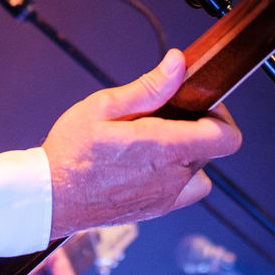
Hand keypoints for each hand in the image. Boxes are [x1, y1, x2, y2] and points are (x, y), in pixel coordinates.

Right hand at [42, 49, 239, 236]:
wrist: (49, 197)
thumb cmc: (70, 152)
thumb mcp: (104, 107)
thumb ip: (149, 87)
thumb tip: (178, 64)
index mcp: (163, 148)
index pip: (226, 138)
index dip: (221, 116)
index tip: (200, 105)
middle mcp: (171, 177)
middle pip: (210, 148)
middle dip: (195, 127)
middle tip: (163, 116)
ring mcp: (165, 198)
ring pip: (198, 169)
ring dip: (187, 153)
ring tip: (154, 141)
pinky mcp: (156, 210)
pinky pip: (185, 190)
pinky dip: (178, 175)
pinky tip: (150, 164)